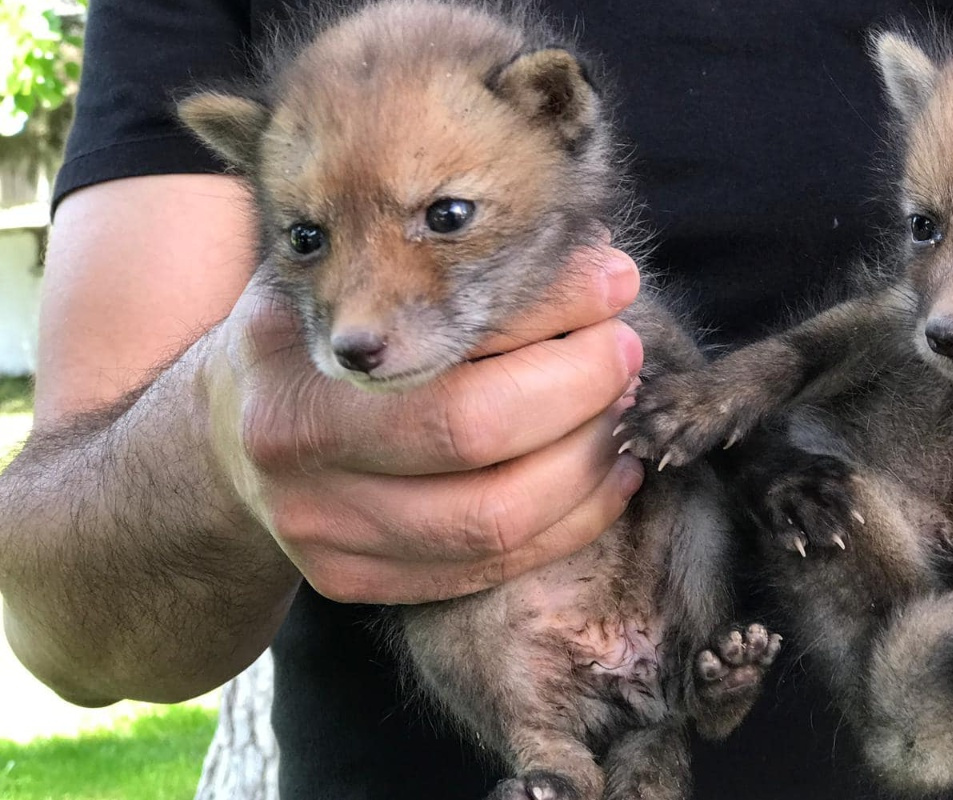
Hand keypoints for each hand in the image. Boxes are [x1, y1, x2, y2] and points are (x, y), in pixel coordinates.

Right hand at [204, 245, 645, 603]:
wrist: (227, 439)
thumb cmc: (314, 339)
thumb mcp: (351, 275)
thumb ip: (444, 266)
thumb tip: (589, 260)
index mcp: (294, 358)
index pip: (446, 343)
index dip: (549, 314)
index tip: (614, 282)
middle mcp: (297, 454)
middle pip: (476, 439)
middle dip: (579, 390)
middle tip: (623, 354)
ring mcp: (323, 532)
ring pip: (495, 522)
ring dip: (586, 465)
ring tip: (621, 413)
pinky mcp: (357, 583)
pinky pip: (489, 568)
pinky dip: (569, 524)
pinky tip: (606, 478)